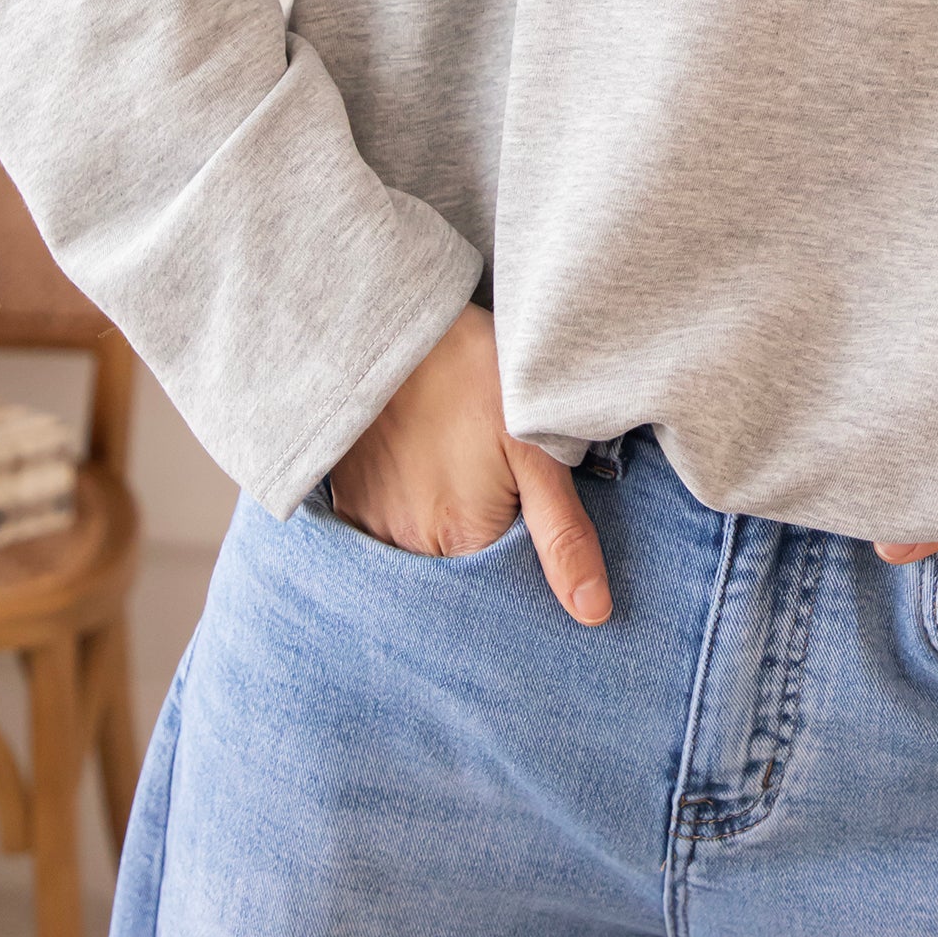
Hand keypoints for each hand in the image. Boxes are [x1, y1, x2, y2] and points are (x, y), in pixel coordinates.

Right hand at [327, 302, 611, 623]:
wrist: (396, 323)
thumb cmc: (474, 378)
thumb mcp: (534, 449)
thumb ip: (562, 534)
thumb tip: (593, 613)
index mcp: (461, 541)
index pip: (495, 595)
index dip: (516, 578)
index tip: (525, 543)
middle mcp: (407, 545)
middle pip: (453, 580)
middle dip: (477, 560)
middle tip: (489, 503)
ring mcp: (368, 524)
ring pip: (416, 558)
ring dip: (438, 540)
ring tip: (458, 490)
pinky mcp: (344, 499)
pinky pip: (378, 534)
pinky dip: (404, 521)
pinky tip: (422, 484)